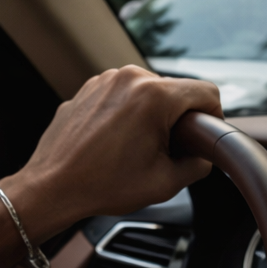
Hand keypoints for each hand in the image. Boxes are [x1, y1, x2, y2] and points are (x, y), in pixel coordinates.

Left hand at [0, 65, 220, 267]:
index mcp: (153, 96)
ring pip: (149, 92)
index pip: (206, 92)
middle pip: (177, 92)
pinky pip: (123, 96)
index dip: (215, 116)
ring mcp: (105, 80)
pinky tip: (118, 143)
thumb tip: (203, 157)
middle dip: (180, 119)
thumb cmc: (102, 185)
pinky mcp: (89, 88)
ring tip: (138, 148)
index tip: (205, 135)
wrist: (51, 188)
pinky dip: (128, 115)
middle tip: (168, 151)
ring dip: (153, 116)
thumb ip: (198, 164)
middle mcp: (129, 79)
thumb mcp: (167, 182)